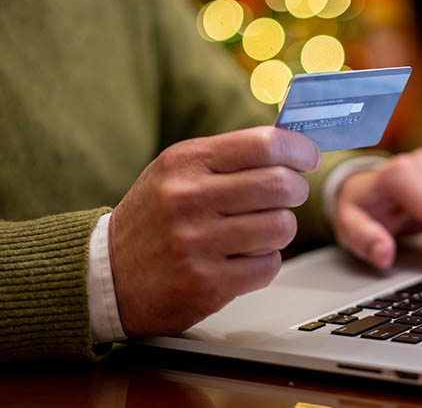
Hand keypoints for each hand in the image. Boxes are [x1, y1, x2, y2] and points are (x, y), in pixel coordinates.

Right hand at [109, 127, 319, 336]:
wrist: (107, 276)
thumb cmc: (154, 219)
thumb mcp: (178, 172)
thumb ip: (230, 157)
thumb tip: (292, 143)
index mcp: (185, 162)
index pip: (263, 143)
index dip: (299, 149)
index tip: (308, 158)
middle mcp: (189, 198)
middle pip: (280, 185)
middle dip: (297, 189)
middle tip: (290, 195)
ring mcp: (197, 243)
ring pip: (281, 226)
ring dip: (280, 229)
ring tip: (259, 230)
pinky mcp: (207, 283)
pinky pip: (269, 265)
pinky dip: (265, 262)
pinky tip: (241, 259)